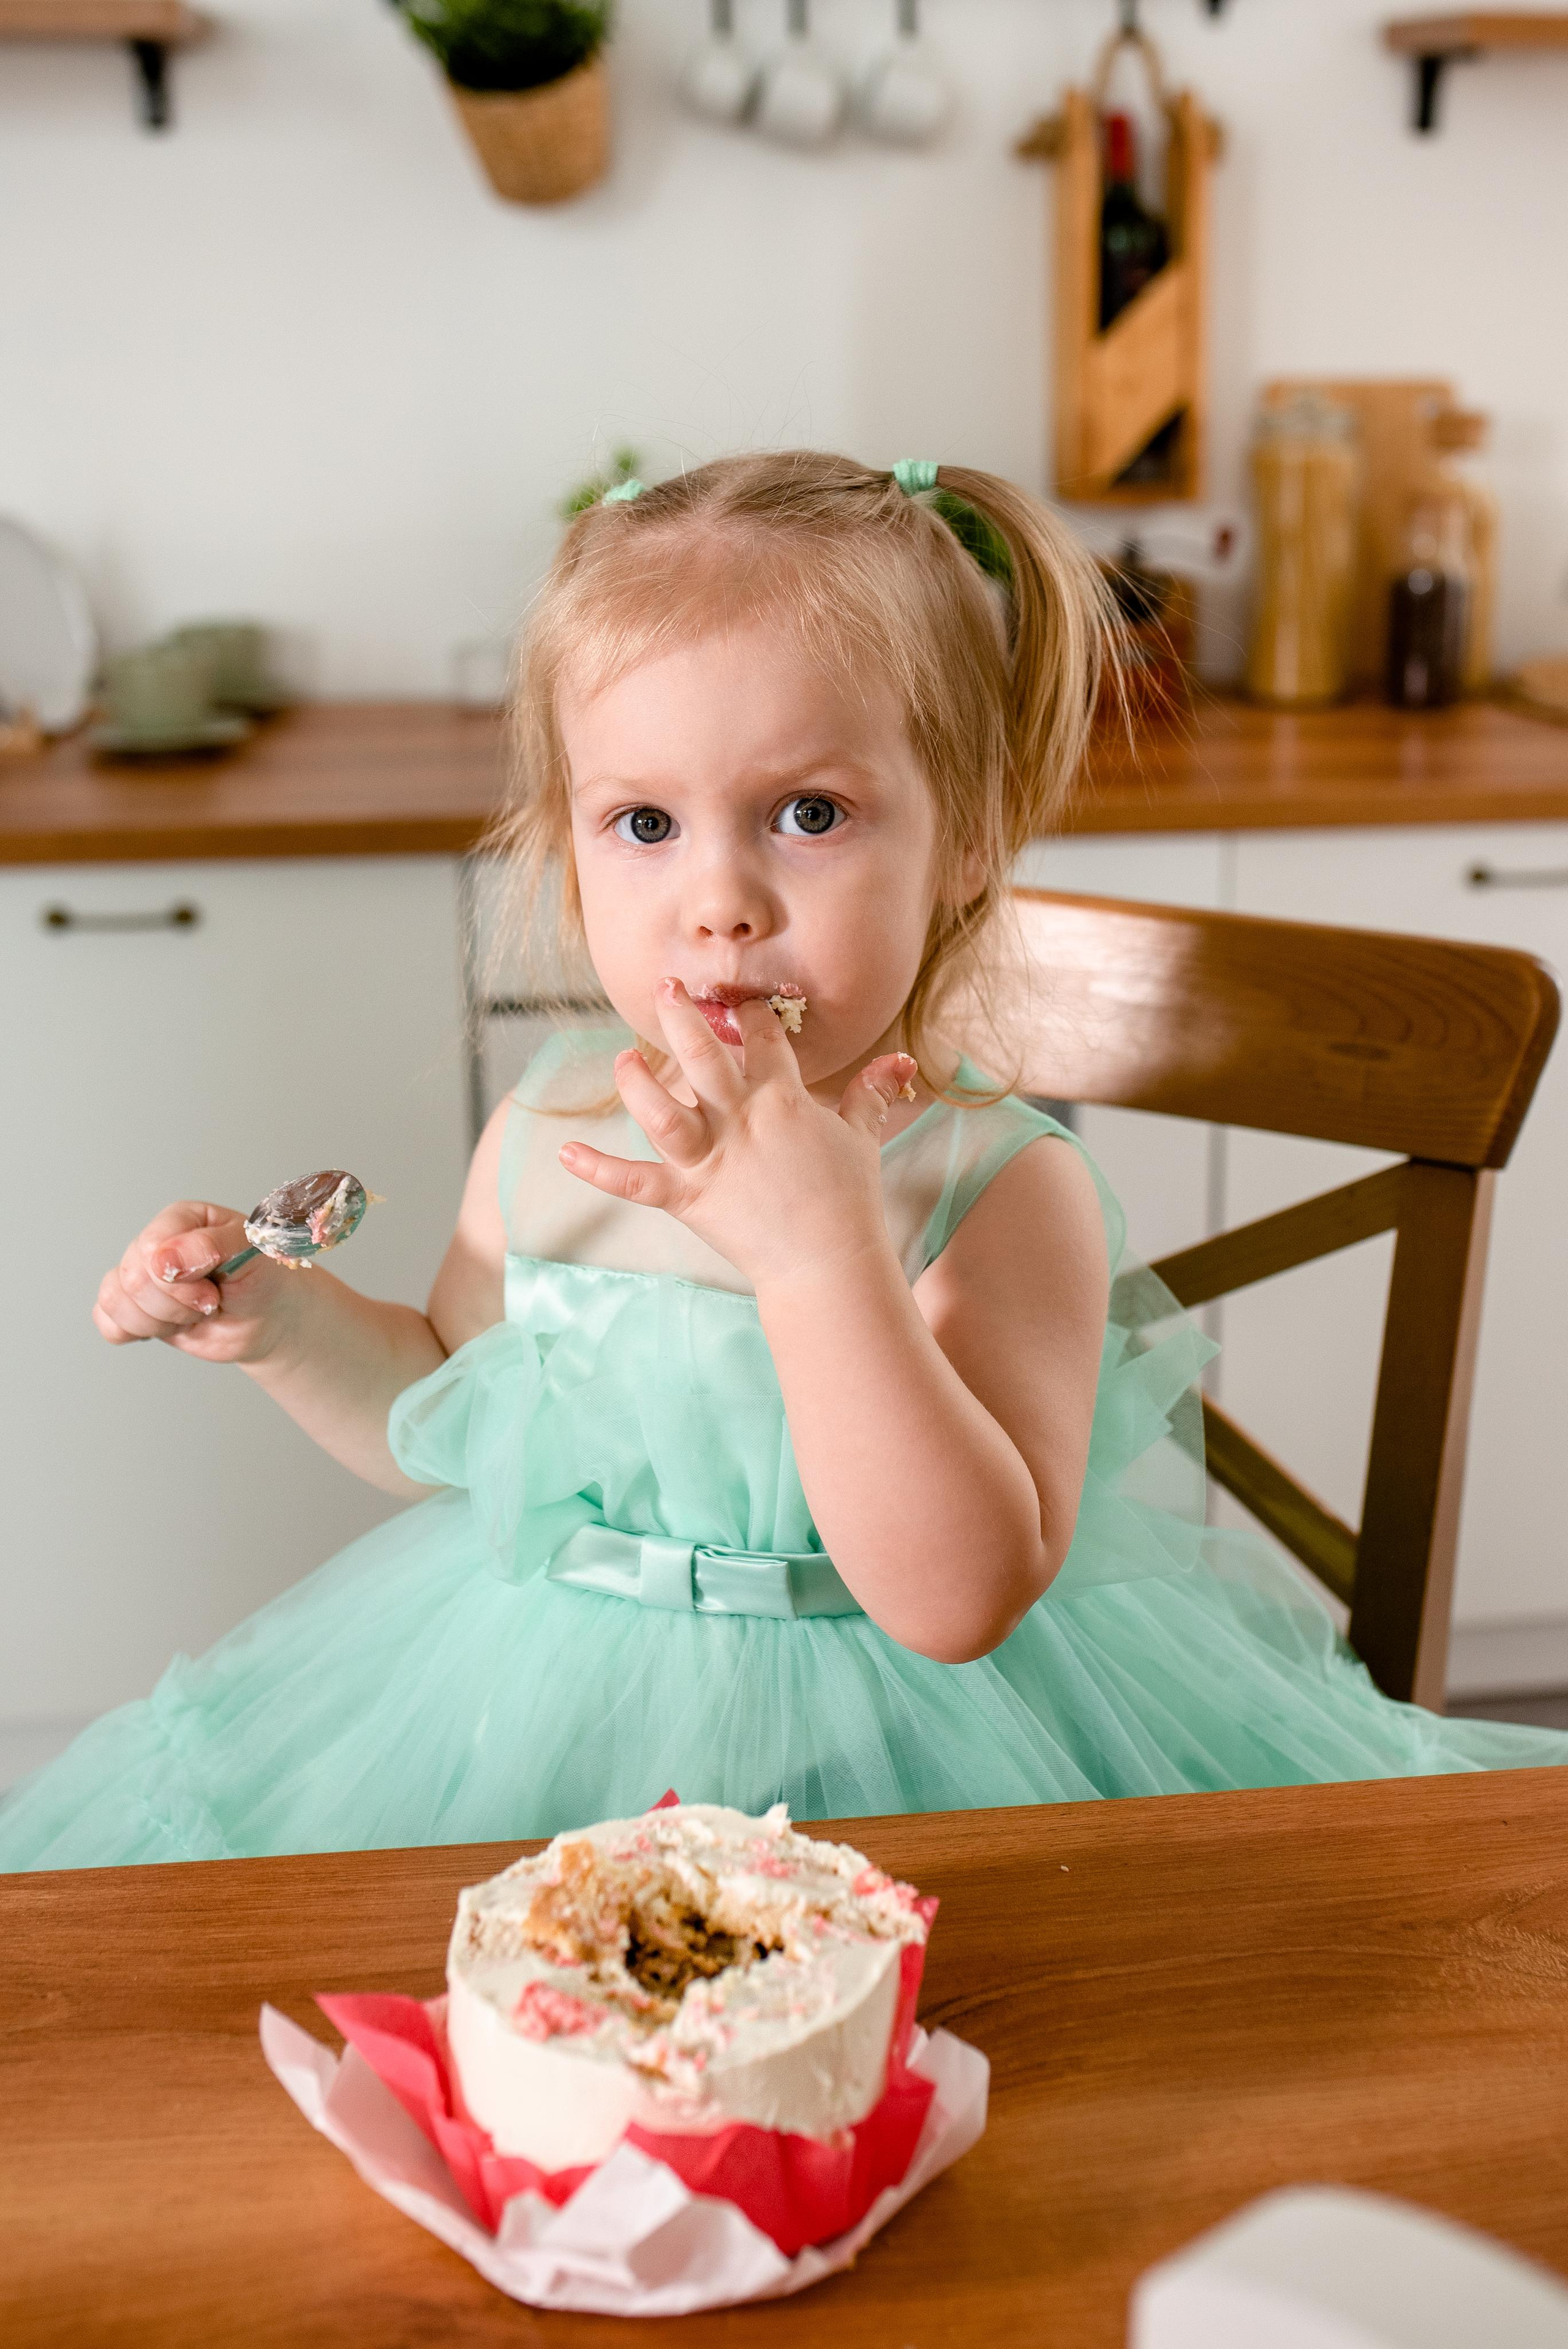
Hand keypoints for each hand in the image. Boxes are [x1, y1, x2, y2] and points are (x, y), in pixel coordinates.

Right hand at [93, 1200, 302, 1364]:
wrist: (268, 1319)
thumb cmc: (262, 1279)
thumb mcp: (251, 1253)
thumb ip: (211, 1245)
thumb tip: (163, 1258)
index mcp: (180, 1219)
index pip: (150, 1248)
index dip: (179, 1282)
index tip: (212, 1295)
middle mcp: (155, 1243)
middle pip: (133, 1279)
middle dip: (176, 1305)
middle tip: (209, 1304)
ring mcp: (140, 1275)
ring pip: (116, 1300)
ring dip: (161, 1321)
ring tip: (192, 1314)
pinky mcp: (132, 1306)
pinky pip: (107, 1320)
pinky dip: (135, 1331)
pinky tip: (166, 1326)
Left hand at [558, 979, 916, 1292]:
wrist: (829, 1264)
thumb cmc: (848, 1199)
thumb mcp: (862, 1137)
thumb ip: (872, 1093)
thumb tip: (901, 1060)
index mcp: (782, 1099)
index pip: (763, 1039)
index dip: (752, 1015)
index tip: (742, 1002)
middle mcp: (740, 1121)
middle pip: (702, 1055)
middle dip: (682, 1016)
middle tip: (664, 986)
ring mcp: (710, 1160)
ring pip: (660, 1111)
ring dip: (636, 1083)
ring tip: (623, 1061)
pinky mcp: (687, 1199)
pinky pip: (634, 1182)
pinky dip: (597, 1169)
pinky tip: (565, 1152)